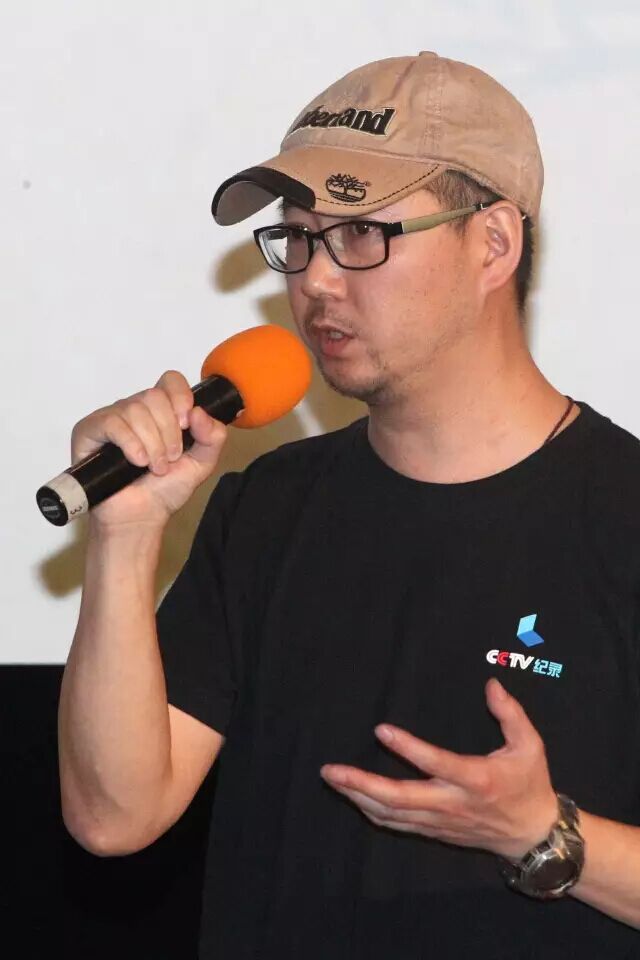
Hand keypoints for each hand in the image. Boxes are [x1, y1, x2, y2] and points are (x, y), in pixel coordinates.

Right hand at [71, 370, 227, 530]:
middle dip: (169, 431)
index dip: (181, 397)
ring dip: (152, 443)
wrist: (141, 517)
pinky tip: (138, 462)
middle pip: (155, 396)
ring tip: (154, 467)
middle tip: (170, 458)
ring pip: (135, 409)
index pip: (170, 381)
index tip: (187, 424)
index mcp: (161, 411)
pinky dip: (131, 443)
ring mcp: (111, 418)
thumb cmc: (165, 490)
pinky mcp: (90, 431)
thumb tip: (199, 412)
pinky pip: (113, 423)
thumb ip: (213, 437)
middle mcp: (135, 409)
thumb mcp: (202, 463)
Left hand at [320, 677, 558, 860]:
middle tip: (330, 770)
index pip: (435, 763)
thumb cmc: (529, 783)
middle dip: (361, 784)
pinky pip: (398, 824)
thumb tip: (491, 684)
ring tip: (332, 779)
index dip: (408, 748)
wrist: (533, 835)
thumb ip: (510, 713)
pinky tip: (354, 798)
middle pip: (400, 798)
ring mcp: (441, 821)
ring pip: (392, 814)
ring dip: (359, 797)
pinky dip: (372, 811)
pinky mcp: (435, 831)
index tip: (381, 729)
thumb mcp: (530, 745)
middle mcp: (452, 803)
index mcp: (476, 779)